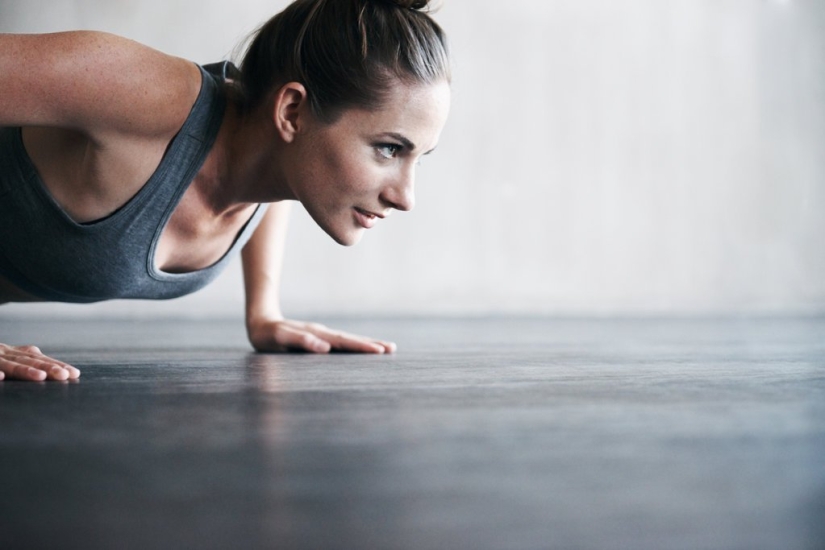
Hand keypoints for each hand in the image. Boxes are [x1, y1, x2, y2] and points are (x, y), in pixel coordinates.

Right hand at [0, 343, 80, 381]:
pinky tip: (1, 377)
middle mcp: (7, 353)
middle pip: (29, 361)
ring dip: (26, 370)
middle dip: (48, 367)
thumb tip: (49, 374)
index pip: (40, 359)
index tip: (74, 374)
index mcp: (17, 353)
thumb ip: (26, 363)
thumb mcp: (8, 360)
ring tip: (41, 376)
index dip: (57, 365)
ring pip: (10, 364)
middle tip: (63, 375)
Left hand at [248, 318, 396, 353]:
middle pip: (350, 339)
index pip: (343, 342)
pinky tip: (364, 349)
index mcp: (316, 334)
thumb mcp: (280, 338)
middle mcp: (322, 333)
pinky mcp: (319, 338)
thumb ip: (301, 341)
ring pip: (348, 340)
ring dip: (367, 344)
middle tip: (392, 349)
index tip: (379, 351)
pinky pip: (341, 343)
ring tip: (386, 348)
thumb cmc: (268, 335)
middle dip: (371, 344)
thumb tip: (324, 347)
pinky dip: (355, 345)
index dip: (361, 346)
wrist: (260, 323)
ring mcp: (322, 335)